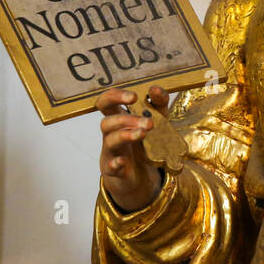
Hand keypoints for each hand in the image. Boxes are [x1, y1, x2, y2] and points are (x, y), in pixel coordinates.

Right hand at [96, 86, 169, 212]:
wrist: (139, 174)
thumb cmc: (144, 142)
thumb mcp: (156, 120)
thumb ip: (157, 103)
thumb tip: (154, 89)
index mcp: (118, 119)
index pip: (106, 102)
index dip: (115, 97)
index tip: (133, 97)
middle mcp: (111, 134)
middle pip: (106, 122)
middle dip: (125, 119)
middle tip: (148, 122)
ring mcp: (111, 152)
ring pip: (110, 141)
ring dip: (126, 135)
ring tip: (143, 133)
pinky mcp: (113, 170)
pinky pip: (110, 166)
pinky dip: (115, 163)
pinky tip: (122, 161)